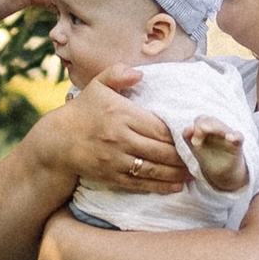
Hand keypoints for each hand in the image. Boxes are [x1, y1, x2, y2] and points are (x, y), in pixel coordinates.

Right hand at [36, 72, 187, 197]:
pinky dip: (161, 186)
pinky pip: (141, 184)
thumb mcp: (97, 85)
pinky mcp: (112, 177)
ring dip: (176, 172)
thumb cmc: (83, 110)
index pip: (159, 127)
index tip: (193, 136)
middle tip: (200, 156)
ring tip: (193, 172)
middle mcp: (120, 138)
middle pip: (161, 150)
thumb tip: (140, 73)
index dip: (178, 134)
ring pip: (154, 169)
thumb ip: (118, 74)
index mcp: (121, 114)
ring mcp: (116, 160)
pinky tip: (176, 186)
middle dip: (182, 155)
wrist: (58, 141)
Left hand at [187, 124, 246, 191]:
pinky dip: (235, 136)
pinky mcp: (237, 144)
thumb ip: (188, 136)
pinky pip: (238, 137)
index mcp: (206, 129)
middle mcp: (217, 129)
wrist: (222, 172)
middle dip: (205, 125)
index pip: (201, 121)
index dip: (196, 127)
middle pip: (212, 122)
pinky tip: (229, 137)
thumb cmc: (207, 156)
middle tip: (200, 129)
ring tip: (208, 130)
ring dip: (217, 128)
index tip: (193, 141)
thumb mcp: (195, 148)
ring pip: (223, 128)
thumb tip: (188, 127)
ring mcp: (228, 136)